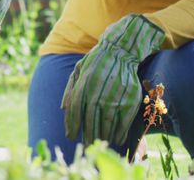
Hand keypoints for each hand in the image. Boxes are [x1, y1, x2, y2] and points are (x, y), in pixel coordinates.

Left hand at [61, 15, 164, 145]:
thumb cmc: (97, 61)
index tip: (70, 136)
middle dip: (87, 134)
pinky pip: (124, 121)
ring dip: (102, 136)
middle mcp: (98, 91)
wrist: (122, 49)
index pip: (74, 110)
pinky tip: (116, 138)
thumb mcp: (78, 70)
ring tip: (99, 142)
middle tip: (86, 144)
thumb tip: (62, 109)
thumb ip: (70, 89)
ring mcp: (115, 95)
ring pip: (107, 123)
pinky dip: (120, 132)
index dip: (71, 125)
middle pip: (90, 120)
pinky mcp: (130, 98)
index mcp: (84, 83)